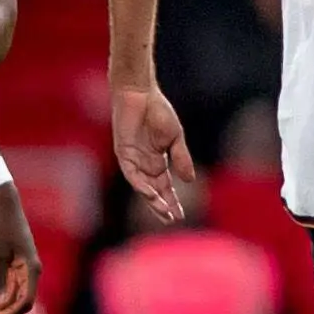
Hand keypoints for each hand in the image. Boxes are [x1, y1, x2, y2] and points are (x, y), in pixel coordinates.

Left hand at [0, 187, 41, 313]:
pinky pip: (14, 286)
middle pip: (23, 301)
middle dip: (7, 313)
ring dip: (6, 307)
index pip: (25, 301)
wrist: (6, 208)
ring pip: (19, 295)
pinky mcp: (19, 265)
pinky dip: (5, 296)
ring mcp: (26, 269)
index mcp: (31, 269)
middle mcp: (32, 271)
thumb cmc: (4, 228)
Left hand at [114, 82, 195, 224]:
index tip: (181, 215)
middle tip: (172, 219)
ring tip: (163, 211)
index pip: (165, 187)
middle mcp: (144, 164)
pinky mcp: (123, 153)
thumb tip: (189, 181)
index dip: (173, 200)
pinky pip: (131, 174)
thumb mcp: (175, 138)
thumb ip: (181, 158)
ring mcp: (133, 160)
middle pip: (154, 190)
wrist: (140, 93)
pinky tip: (150, 193)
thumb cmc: (158, 111)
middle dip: (162, 205)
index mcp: (157, 161)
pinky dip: (140, 184)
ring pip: (142, 186)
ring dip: (152, 199)